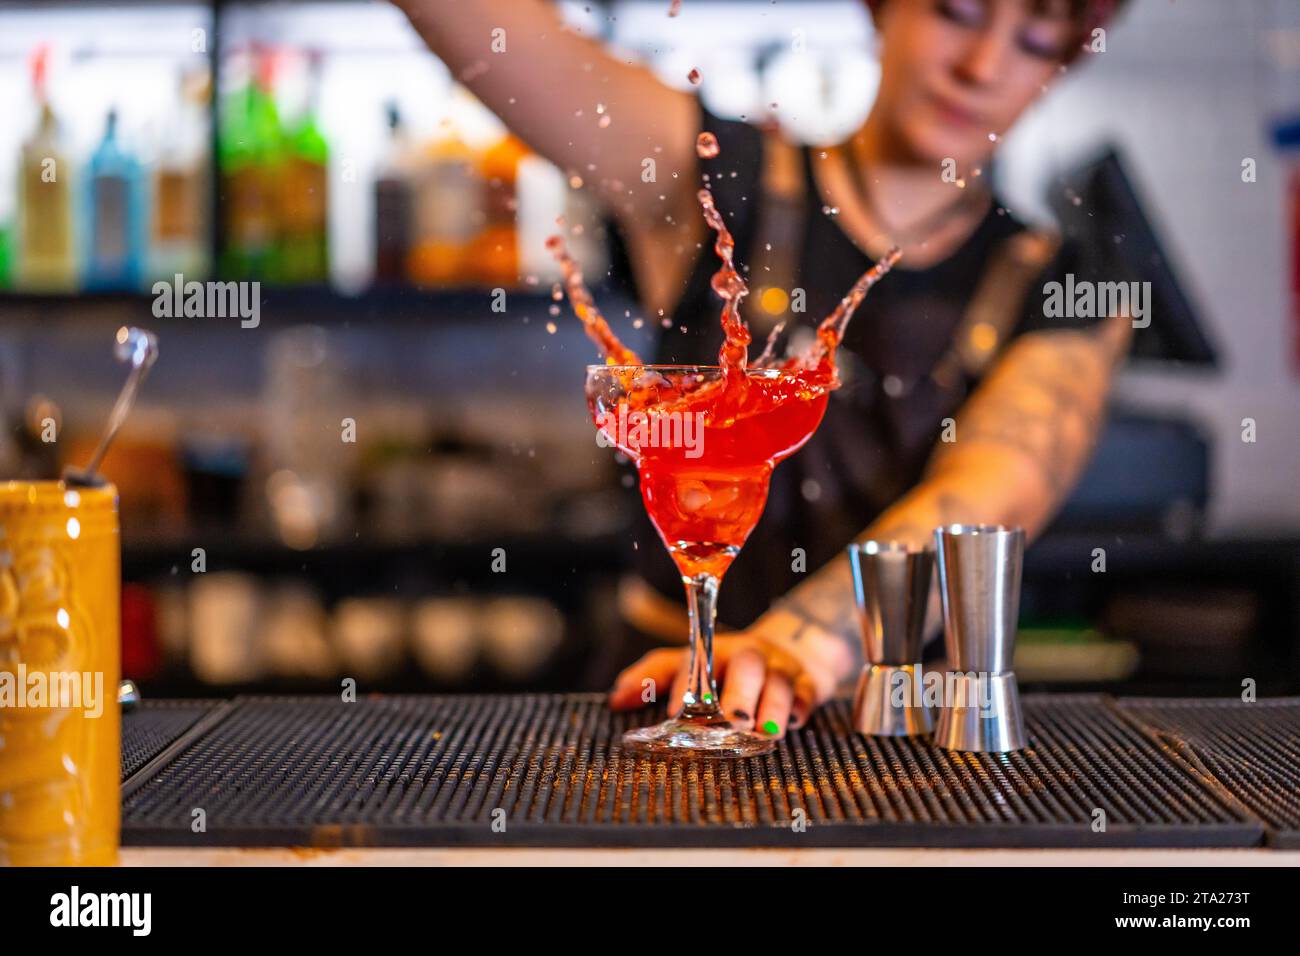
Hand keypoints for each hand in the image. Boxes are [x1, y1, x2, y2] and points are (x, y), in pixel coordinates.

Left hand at [608, 613, 852, 738]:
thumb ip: (655, 677)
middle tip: (730, 720)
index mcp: (713, 651)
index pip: (695, 660)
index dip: (682, 684)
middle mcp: (747, 655)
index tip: (671, 711)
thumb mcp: (692, 665)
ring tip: (764, 732)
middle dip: (737, 693)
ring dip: (771, 706)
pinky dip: (801, 703)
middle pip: (743, 665)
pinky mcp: (807, 681)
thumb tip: (615, 698)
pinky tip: (795, 719)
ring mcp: (778, 667)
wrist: (792, 651)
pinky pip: (808, 690)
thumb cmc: (730, 667)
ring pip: (777, 681)